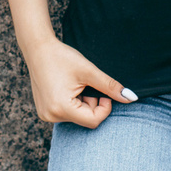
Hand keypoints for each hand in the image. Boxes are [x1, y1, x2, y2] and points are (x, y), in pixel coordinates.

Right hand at [23, 35, 137, 128]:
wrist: (38, 49)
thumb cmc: (63, 58)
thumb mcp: (89, 71)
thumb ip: (110, 86)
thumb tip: (131, 98)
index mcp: (62, 108)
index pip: (94, 121)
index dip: (105, 107)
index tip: (103, 91)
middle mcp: (51, 116)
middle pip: (86, 119)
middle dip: (92, 102)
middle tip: (86, 84)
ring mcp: (46, 115)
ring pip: (77, 116)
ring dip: (83, 102)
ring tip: (75, 84)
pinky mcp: (45, 111)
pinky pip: (67, 113)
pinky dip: (73, 102)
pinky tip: (67, 87)